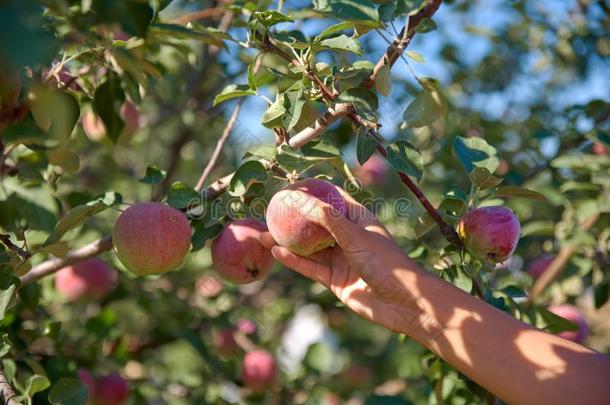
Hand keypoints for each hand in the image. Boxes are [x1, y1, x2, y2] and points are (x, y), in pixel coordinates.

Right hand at [260, 188, 427, 333]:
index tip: (288, 186)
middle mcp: (347, 236)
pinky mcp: (334, 279)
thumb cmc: (387, 263)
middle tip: (270, 210)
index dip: (311, 191)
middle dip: (293, 217)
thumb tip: (300, 199)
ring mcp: (340, 258)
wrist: (403, 303)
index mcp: (358, 219)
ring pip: (308, 247)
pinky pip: (309, 267)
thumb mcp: (356, 236)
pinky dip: (293, 260)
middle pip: (315, 223)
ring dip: (287, 241)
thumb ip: (328, 220)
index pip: (331, 198)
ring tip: (263, 233)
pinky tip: (276, 252)